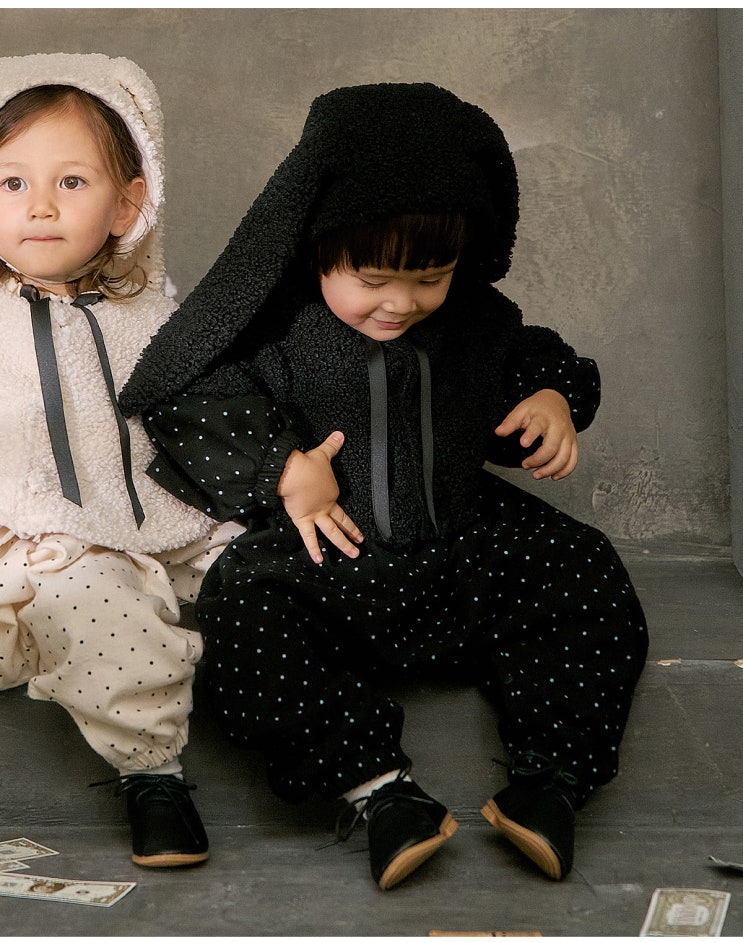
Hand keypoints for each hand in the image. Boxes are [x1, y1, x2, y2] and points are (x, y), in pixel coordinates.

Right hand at [277, 430, 363, 563]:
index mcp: (331, 493)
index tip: (351, 523)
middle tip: (360, 544)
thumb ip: (332, 445)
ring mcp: (316, 515)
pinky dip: (314, 549)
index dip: (346, 515)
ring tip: (353, 555)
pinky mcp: (303, 520)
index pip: (339, 506)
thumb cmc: (307, 464)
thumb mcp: (323, 453)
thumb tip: (340, 434)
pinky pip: (309, 537)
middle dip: (352, 533)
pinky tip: (319, 561)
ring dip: (343, 544)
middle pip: (341, 522)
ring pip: (332, 533)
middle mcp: (326, 506)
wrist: (292, 472)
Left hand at [495, 389, 577, 479]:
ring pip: (564, 457)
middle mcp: (559, 427)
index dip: (531, 435)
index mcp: (544, 418)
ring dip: (550, 469)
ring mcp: (568, 436)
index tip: (523, 443)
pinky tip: (553, 476)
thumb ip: (510, 423)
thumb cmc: (537, 408)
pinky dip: (565, 471)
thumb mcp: (521, 410)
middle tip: (525, 465)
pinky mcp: (573, 443)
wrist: (556, 402)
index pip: (538, 426)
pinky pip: (573, 460)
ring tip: (536, 474)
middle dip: (538, 460)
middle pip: (552, 447)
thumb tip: (498, 432)